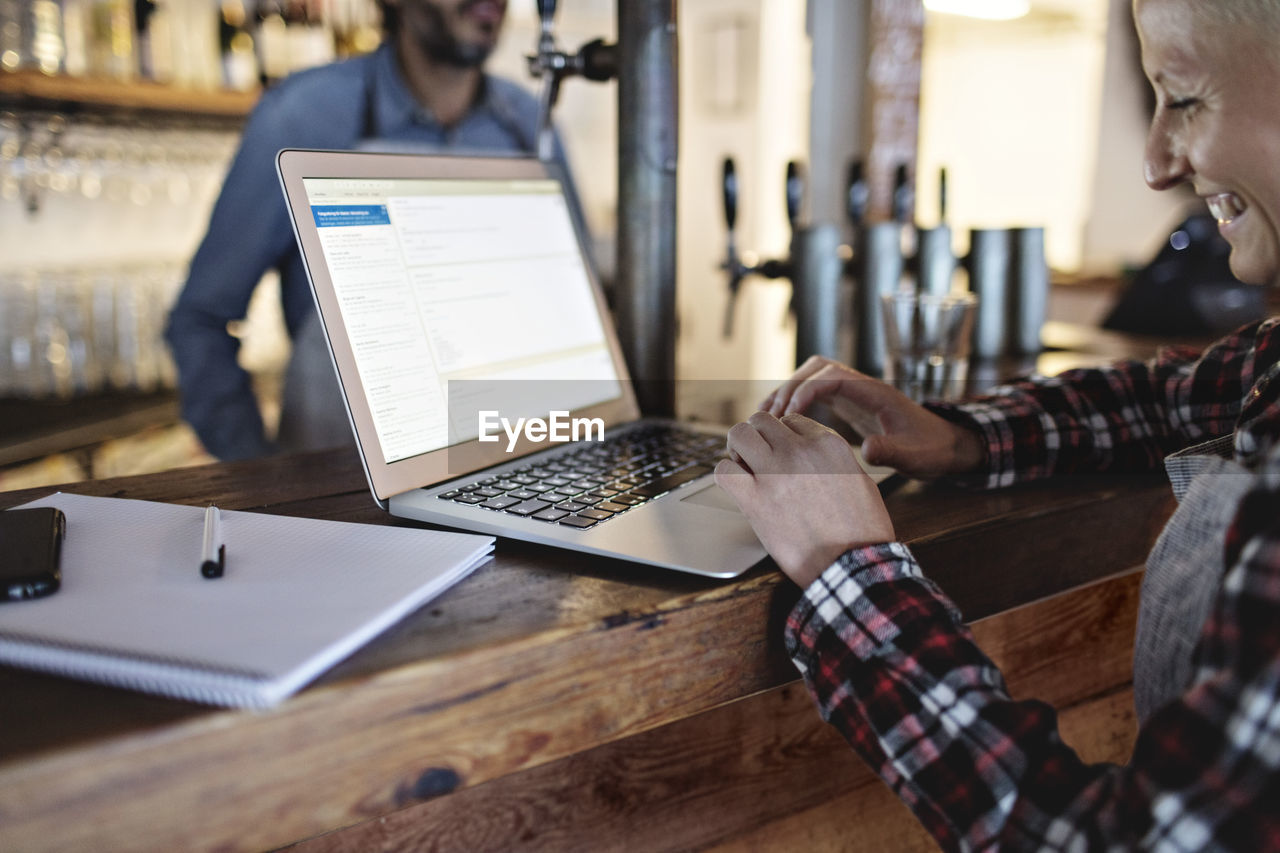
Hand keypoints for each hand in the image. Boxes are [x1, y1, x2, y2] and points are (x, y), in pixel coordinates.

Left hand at [715, 411, 893, 588]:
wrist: (853, 565)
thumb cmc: (862, 530)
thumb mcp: (859, 480)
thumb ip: (833, 460)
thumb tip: (814, 456)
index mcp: (827, 444)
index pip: (791, 421)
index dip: (784, 437)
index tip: (783, 454)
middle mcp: (799, 451)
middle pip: (762, 420)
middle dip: (758, 436)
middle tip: (758, 456)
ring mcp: (775, 473)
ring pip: (739, 434)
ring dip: (738, 448)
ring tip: (744, 465)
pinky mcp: (755, 500)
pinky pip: (724, 470)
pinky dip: (727, 475)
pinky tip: (737, 487)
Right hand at [760, 355, 984, 479]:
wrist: (945, 447)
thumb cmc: (931, 449)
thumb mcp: (914, 456)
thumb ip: (891, 451)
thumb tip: (866, 451)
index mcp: (875, 392)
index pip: (832, 376)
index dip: (806, 389)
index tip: (789, 413)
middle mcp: (861, 386)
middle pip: (817, 369)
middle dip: (791, 386)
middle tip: (773, 415)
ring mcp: (854, 393)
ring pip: (812, 377)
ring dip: (788, 390)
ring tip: (766, 414)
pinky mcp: (849, 404)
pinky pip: (815, 392)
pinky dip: (795, 401)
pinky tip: (780, 419)